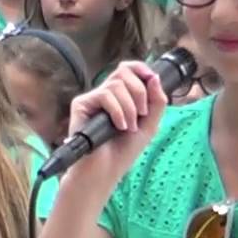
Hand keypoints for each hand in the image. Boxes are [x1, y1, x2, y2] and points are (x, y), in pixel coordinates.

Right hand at [64, 61, 167, 187]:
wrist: (105, 170)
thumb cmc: (123, 152)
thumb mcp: (150, 124)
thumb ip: (157, 101)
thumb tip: (153, 76)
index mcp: (120, 96)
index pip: (127, 69)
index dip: (140, 68)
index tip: (151, 77)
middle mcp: (105, 95)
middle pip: (123, 72)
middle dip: (140, 92)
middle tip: (142, 114)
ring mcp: (92, 99)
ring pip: (116, 85)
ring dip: (130, 107)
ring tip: (129, 127)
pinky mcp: (81, 105)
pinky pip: (104, 95)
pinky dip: (117, 111)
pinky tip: (118, 126)